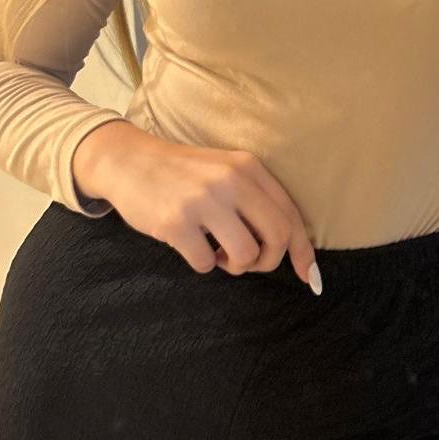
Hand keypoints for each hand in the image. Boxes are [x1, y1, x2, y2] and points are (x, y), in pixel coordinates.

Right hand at [74, 128, 321, 292]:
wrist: (129, 161)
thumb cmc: (184, 175)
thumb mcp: (226, 171)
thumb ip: (256, 200)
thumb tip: (291, 248)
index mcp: (249, 167)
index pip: (290, 214)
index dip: (303, 252)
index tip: (309, 278)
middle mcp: (231, 180)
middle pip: (277, 237)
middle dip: (268, 261)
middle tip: (247, 261)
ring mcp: (203, 200)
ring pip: (245, 255)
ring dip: (233, 265)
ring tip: (216, 252)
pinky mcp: (175, 222)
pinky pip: (204, 263)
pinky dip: (201, 264)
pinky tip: (190, 245)